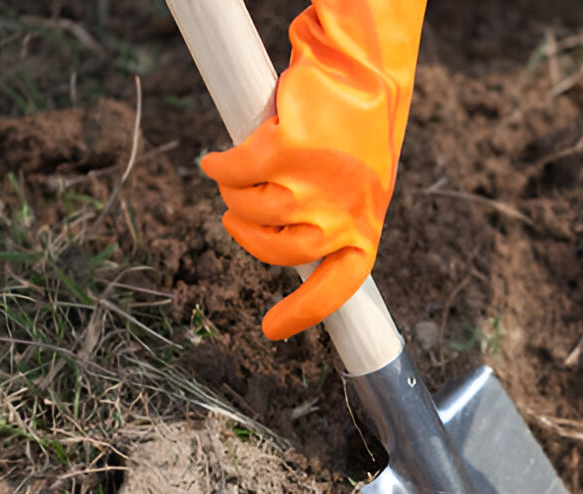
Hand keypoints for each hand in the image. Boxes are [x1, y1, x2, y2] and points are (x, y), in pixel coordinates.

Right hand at [200, 0, 425, 339]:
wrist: (361, 73)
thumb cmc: (357, 133)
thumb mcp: (359, 189)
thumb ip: (331, 222)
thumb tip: (289, 251)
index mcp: (364, 232)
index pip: (336, 290)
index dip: (303, 314)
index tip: (272, 332)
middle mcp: (342, 217)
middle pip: (277, 252)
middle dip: (248, 235)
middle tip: (238, 214)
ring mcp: (315, 186)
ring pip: (251, 210)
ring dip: (235, 194)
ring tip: (239, 173)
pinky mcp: (288, 151)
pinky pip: (236, 171)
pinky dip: (221, 166)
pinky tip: (218, 159)